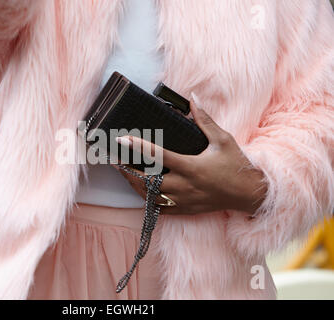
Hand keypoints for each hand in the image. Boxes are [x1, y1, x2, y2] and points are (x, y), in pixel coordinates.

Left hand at [113, 93, 267, 215]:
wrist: (248, 193)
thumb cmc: (235, 165)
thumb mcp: (223, 140)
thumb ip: (205, 120)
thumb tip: (193, 98)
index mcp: (192, 167)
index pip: (158, 156)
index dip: (137, 147)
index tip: (121, 139)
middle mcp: (185, 186)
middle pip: (147, 181)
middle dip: (128, 171)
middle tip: (116, 160)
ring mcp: (184, 200)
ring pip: (150, 197)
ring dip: (134, 185)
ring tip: (124, 172)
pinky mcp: (185, 209)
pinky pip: (160, 208)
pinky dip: (147, 199)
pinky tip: (140, 190)